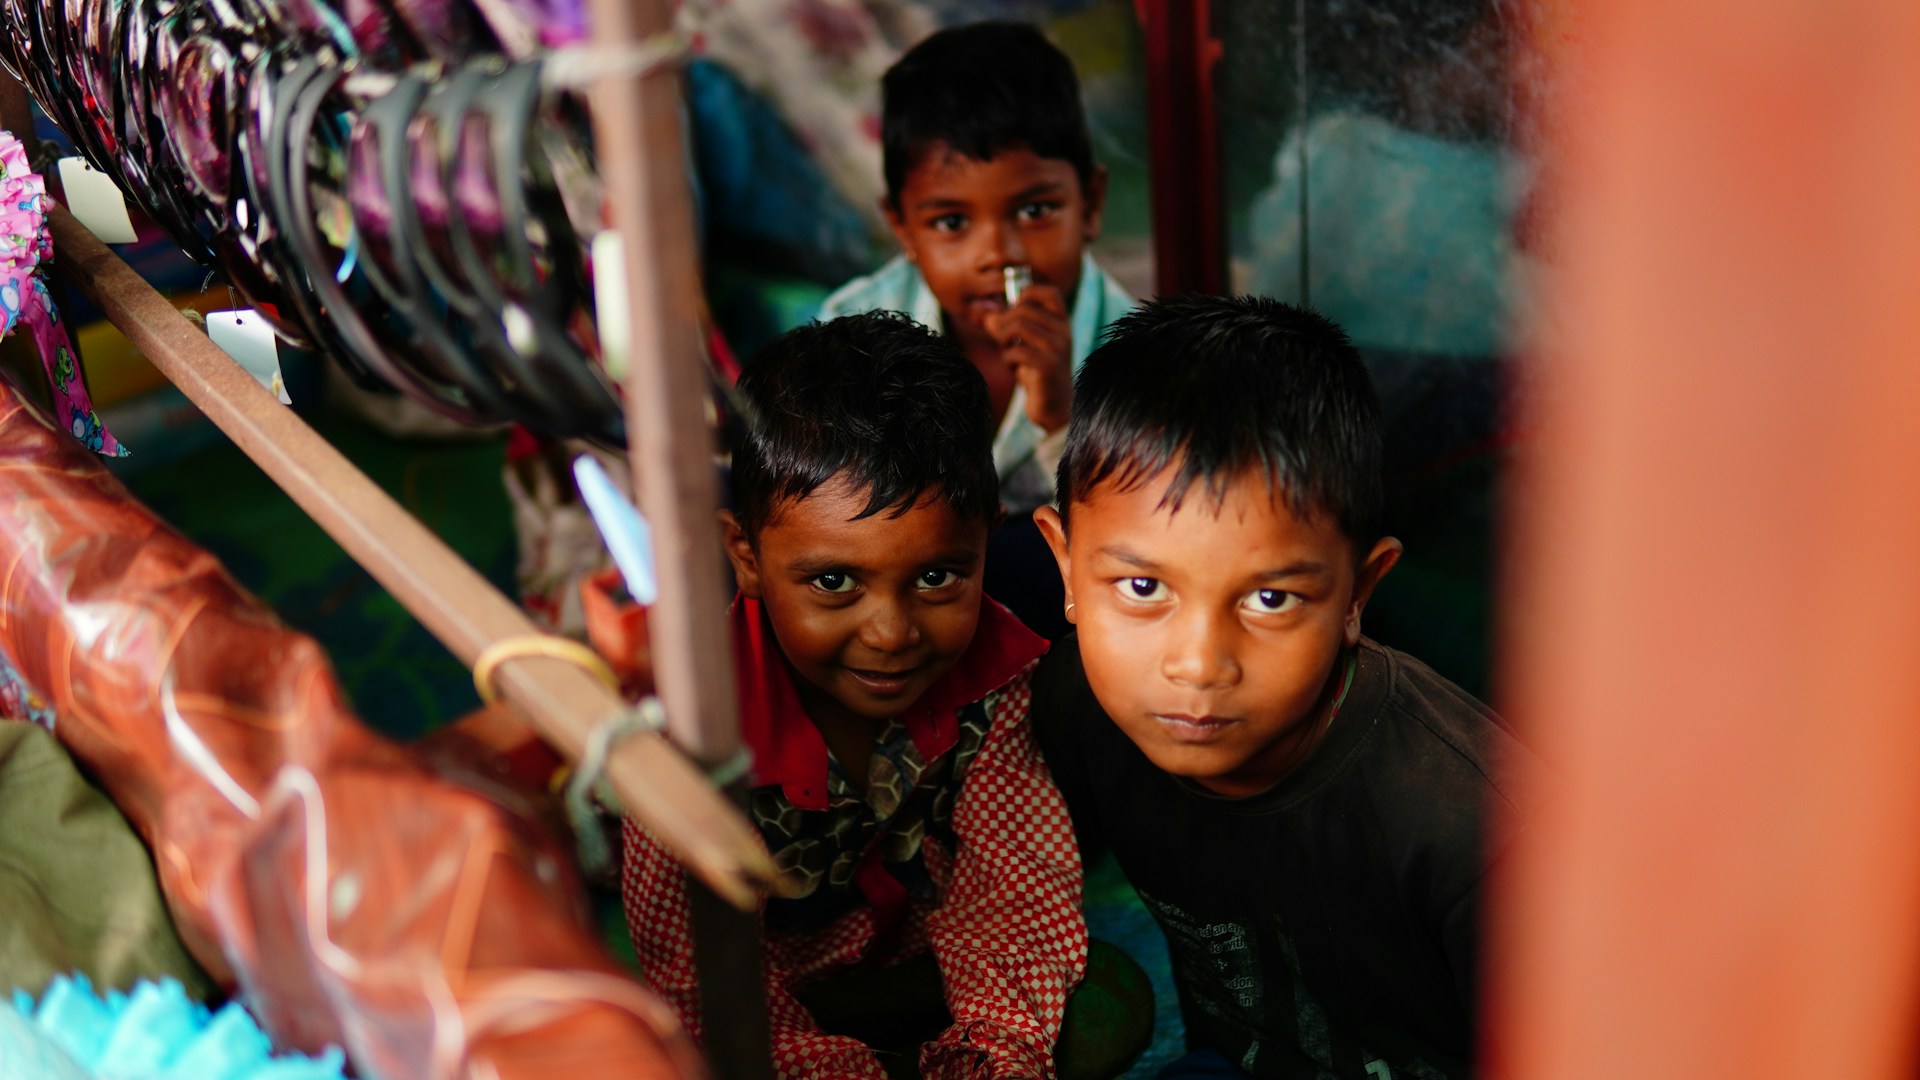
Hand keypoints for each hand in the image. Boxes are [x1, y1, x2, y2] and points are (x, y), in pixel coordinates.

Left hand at [983, 284, 1073, 433]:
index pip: (1049, 292)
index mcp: (1062, 323)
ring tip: (1007, 354)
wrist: (1054, 407)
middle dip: (1003, 325)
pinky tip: (1014, 370)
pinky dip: (1008, 360)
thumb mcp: (1022, 345)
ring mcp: (1058, 349)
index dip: (1026, 294)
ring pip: (1018, 326)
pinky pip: (1017, 351)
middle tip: (1002, 343)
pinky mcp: (1048, 367)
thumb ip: (1005, 327)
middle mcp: (1064, 332)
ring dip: (1003, 341)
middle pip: (1023, 309)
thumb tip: (984, 315)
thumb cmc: (1036, 373)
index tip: (1013, 312)